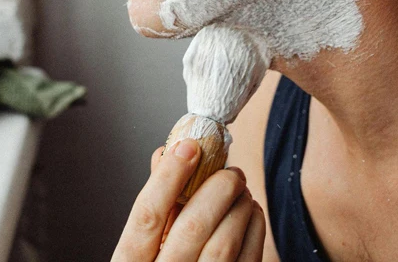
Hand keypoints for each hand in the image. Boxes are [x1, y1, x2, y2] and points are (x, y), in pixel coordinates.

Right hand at [112, 138, 265, 260]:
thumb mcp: (143, 250)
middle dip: (217, 189)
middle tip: (229, 171)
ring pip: (225, 243)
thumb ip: (154, 207)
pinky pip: (248, 259)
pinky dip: (253, 229)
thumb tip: (166, 155)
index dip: (169, 177)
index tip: (189, 147)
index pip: (147, 216)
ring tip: (240, 190)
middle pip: (193, 226)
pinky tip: (250, 214)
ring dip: (239, 207)